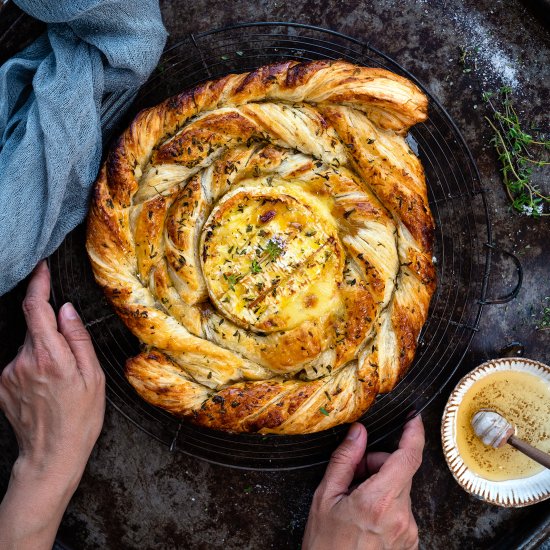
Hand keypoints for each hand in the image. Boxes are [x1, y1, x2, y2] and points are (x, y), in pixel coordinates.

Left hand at [0, 261, 104, 549]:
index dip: (39, 284)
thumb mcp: (93, 376)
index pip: (36, 308)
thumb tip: (66, 309)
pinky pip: (20, 362)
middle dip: (51, 330)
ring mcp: (9, 374)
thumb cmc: (81, 417)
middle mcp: (23, 361)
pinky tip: (47, 388)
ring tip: (60, 381)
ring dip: (44, 351)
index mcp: (50, 356)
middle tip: (71, 358)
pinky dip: (34, 365)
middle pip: (34, 327)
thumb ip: (78, 338)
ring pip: (28, 345)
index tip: (42, 268)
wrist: (52, 454)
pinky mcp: (2, 384)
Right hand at [303, 415, 423, 549]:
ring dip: (382, 484)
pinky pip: (401, 508)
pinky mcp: (409, 541)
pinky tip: (365, 515)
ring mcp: (408, 531)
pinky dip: (386, 502)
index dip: (414, 434)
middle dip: (378, 463)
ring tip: (356, 501)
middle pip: (400, 471)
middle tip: (354, 474)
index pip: (407, 458)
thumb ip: (344, 460)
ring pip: (400, 489)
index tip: (413, 419)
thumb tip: (358, 433)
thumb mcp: (325, 498)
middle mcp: (400, 516)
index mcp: (379, 501)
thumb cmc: (325, 546)